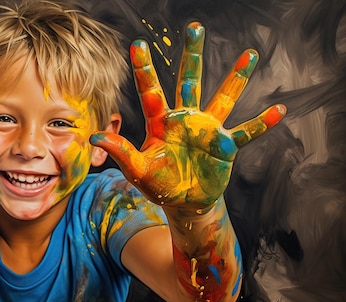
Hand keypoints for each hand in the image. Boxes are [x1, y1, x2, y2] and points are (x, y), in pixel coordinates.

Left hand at [91, 22, 285, 210]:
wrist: (184, 202)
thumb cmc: (158, 185)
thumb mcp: (136, 170)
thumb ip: (120, 151)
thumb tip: (94, 135)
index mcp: (161, 123)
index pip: (150, 90)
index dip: (144, 68)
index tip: (137, 43)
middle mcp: (185, 119)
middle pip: (189, 81)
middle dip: (192, 55)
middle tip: (196, 26)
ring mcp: (207, 130)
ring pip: (223, 98)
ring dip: (236, 78)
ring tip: (250, 54)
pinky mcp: (225, 147)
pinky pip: (246, 132)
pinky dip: (261, 123)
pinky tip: (279, 110)